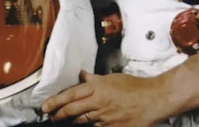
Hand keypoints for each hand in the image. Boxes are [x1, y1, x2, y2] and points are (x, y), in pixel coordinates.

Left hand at [41, 69, 168, 126]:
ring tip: (66, 121)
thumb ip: (95, 79)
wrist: (153, 100)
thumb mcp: (113, 78)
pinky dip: (90, 126)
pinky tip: (88, 124)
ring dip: (73, 121)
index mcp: (97, 87)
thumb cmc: (136, 87)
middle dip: (59, 114)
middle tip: (51, 116)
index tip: (45, 106)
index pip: (70, 94)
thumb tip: (83, 75)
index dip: (55, 101)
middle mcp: (98, 102)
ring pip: (82, 121)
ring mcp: (104, 117)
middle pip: (72, 110)